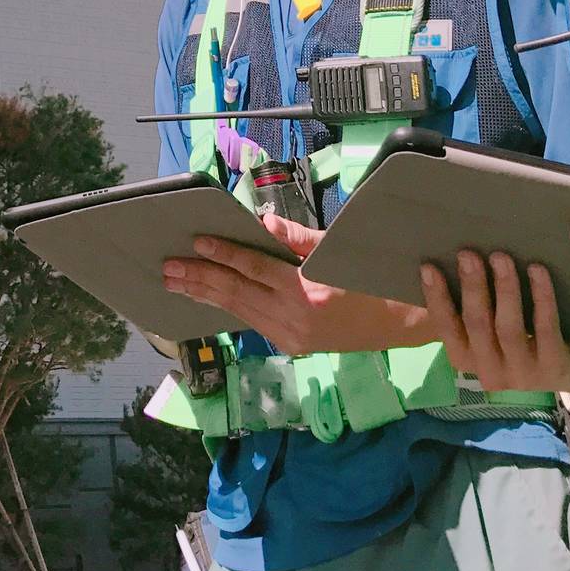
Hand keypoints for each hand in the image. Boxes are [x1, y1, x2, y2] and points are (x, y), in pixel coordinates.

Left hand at [163, 213, 425, 355]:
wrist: (401, 324)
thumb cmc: (370, 280)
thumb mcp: (335, 252)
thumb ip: (295, 240)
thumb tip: (260, 223)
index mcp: (307, 293)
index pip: (255, 270)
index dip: (224, 254)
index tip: (197, 242)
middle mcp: (294, 320)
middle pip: (237, 294)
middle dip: (200, 278)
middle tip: (168, 268)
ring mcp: (291, 338)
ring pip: (239, 311)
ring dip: (205, 296)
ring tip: (175, 283)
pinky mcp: (290, 346)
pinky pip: (252, 322)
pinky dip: (227, 308)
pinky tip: (207, 298)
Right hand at [421, 251, 569, 394]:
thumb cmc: (522, 341)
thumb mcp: (490, 333)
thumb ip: (468, 310)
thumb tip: (441, 265)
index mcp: (467, 361)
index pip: (446, 328)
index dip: (436, 298)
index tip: (429, 267)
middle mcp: (490, 373)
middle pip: (477, 325)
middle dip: (472, 287)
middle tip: (468, 254)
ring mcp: (522, 374)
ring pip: (508, 327)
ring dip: (504, 288)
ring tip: (501, 257)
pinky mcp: (553, 366)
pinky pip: (544, 327)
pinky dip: (540, 296)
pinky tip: (537, 270)